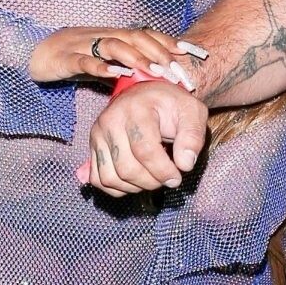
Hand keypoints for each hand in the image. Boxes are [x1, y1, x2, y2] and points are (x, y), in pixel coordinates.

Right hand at [29, 26, 190, 84]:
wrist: (34, 51)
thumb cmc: (73, 57)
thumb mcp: (104, 61)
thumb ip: (127, 67)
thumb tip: (156, 81)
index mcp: (114, 36)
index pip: (147, 34)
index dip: (169, 41)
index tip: (193, 52)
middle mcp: (103, 37)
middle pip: (135, 37)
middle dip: (159, 52)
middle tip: (177, 69)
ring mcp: (84, 45)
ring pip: (114, 45)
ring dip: (135, 57)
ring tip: (153, 71)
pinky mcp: (66, 58)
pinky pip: (85, 61)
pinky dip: (100, 66)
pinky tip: (113, 74)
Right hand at [76, 81, 208, 196]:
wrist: (147, 96)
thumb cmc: (171, 105)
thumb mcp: (192, 112)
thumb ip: (192, 136)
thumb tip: (185, 164)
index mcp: (136, 109)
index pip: (144, 150)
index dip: (162, 171)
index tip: (177, 177)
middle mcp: (110, 121)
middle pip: (126, 168)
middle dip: (151, 181)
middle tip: (166, 178)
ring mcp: (98, 135)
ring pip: (111, 178)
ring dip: (135, 187)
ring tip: (152, 177)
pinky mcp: (92, 147)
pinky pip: (98, 180)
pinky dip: (118, 188)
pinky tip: (135, 180)